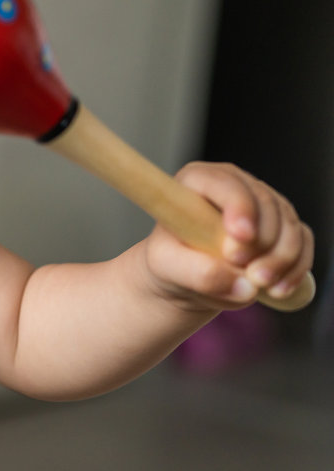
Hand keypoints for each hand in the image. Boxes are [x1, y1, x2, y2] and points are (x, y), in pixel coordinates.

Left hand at [140, 161, 314, 309]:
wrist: (185, 278)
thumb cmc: (170, 262)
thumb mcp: (167, 268)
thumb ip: (199, 273)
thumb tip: (245, 285)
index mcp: (197, 181)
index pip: (225, 183)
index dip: (239, 206)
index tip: (241, 236)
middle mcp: (235, 185)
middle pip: (265, 204)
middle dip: (263, 242)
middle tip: (249, 275)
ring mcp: (262, 205)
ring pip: (289, 224)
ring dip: (282, 258)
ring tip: (260, 284)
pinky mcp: (283, 227)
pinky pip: (303, 242)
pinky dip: (296, 267)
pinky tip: (278, 289)